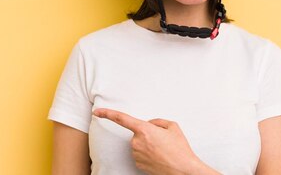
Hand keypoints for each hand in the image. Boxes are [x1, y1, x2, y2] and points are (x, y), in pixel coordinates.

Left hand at [93, 108, 214, 174]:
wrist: (183, 170)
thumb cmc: (180, 149)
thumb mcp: (173, 126)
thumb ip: (157, 121)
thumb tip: (149, 124)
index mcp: (144, 130)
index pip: (121, 119)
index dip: (107, 114)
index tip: (97, 112)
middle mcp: (137, 142)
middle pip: (138, 133)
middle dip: (147, 134)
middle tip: (163, 140)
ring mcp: (136, 154)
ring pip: (139, 144)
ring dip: (148, 144)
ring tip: (163, 150)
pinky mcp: (138, 164)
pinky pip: (140, 154)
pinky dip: (148, 154)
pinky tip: (159, 157)